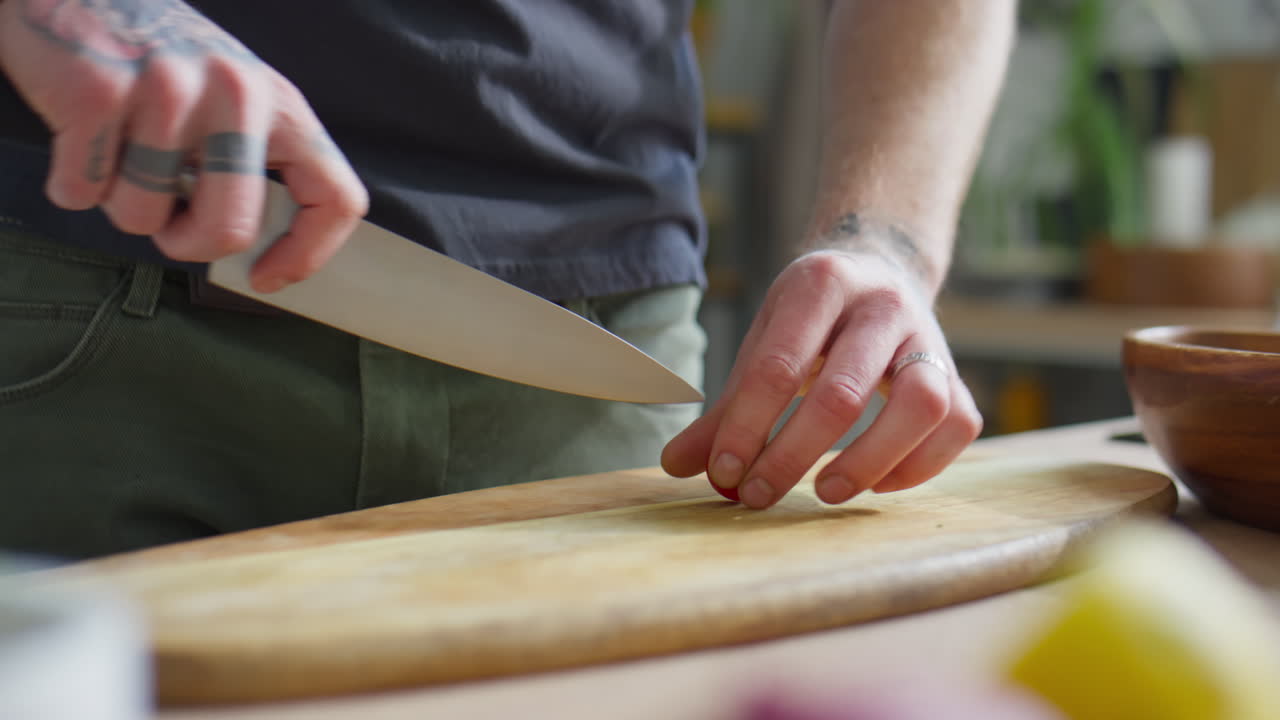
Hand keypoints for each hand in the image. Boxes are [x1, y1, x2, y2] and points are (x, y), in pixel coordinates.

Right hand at [0, 0, 367, 291]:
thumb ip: (253, 164)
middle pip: (230, 229)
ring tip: (118, 152)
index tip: (268, 276)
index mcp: (279, 103)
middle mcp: (235, 93)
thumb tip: (255, 256)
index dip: (308, 254)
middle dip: (188, 244)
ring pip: (144, 218)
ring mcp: (168, 89)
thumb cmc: (156, 59)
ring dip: (120, 203)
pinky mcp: (99, 91)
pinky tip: (80, 138)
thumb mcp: (232, 99)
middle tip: (166, 220)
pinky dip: (71, 183)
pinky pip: (83, 192)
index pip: (336, 196)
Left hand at [662, 247, 982, 508]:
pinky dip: (919, 464)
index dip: (747, 427)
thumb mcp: (762, 344)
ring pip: (920, 405)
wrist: (880, 272)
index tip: (723, 472)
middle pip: (842, 394)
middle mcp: (882, 304)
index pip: (777, 367)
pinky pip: (957, 423)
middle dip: (792, 455)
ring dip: (868, 461)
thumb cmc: (810, 325)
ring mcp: (930, 336)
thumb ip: (724, 408)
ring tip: (823, 492)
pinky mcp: (959, 372)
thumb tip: (675, 465)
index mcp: (821, 286)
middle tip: (758, 494)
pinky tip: (876, 483)